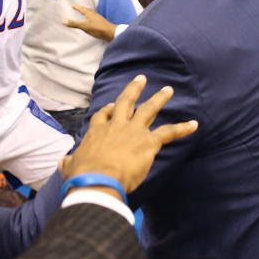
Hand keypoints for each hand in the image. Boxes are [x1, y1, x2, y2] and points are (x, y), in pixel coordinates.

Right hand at [58, 75, 197, 193]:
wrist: (97, 180)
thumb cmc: (82, 175)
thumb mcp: (70, 166)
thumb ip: (69, 162)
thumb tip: (64, 163)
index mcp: (97, 132)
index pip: (102, 116)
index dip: (108, 111)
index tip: (111, 107)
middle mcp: (116, 126)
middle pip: (125, 102)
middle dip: (134, 90)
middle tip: (141, 79)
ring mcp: (133, 131)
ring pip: (148, 109)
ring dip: (159, 99)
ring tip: (168, 90)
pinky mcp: (148, 142)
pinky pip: (169, 132)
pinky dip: (182, 128)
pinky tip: (194, 125)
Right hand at [64, 4, 117, 40]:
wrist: (112, 34)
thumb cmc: (98, 29)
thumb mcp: (84, 26)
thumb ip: (74, 24)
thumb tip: (63, 20)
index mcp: (90, 14)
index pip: (82, 9)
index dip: (77, 8)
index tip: (73, 5)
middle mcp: (95, 15)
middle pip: (88, 11)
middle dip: (82, 9)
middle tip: (79, 8)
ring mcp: (99, 20)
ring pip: (92, 15)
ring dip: (87, 14)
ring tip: (85, 14)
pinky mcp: (102, 25)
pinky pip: (94, 20)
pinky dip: (91, 20)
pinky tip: (92, 23)